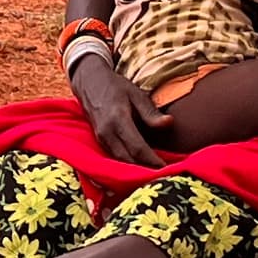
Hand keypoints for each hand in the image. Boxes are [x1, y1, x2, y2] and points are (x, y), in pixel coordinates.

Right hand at [69, 49, 175, 168]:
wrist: (88, 82)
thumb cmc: (115, 86)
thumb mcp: (136, 94)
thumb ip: (151, 112)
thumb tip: (169, 123)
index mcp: (118, 119)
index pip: (137, 148)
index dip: (153, 161)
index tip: (168, 167)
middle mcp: (106, 133)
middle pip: (128, 160)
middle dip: (146, 170)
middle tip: (165, 175)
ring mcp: (100, 139)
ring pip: (120, 162)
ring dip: (137, 170)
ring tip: (155, 174)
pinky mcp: (99, 142)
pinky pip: (114, 158)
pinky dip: (128, 164)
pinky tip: (141, 166)